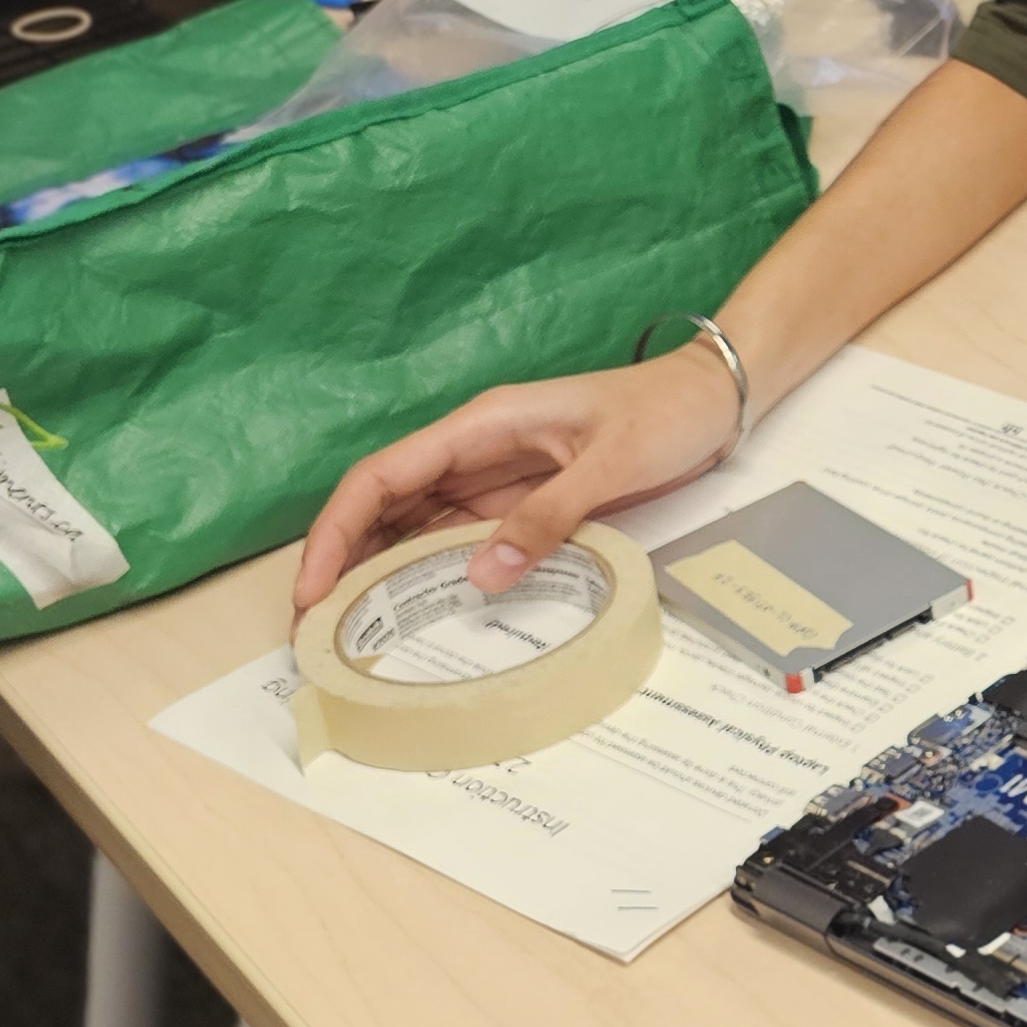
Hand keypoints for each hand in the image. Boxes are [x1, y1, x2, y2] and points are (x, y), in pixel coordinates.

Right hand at [294, 350, 744, 613]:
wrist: (715, 397)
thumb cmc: (666, 413)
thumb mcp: (611, 463)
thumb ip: (548, 516)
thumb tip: (481, 576)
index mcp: (482, 425)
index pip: (383, 475)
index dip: (336, 529)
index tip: (312, 587)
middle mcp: (475, 449)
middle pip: (384, 502)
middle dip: (342, 559)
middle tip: (318, 629)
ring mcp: (495, 476)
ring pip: (415, 523)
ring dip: (380, 569)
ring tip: (351, 630)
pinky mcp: (521, 498)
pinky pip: (462, 535)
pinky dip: (432, 569)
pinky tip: (417, 609)